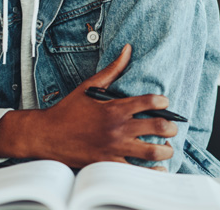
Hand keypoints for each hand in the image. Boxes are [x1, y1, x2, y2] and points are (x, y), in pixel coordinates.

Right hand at [30, 44, 176, 167]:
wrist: (48, 135)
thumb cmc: (68, 110)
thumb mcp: (89, 86)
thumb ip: (112, 69)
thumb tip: (127, 49)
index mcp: (114, 108)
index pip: (149, 102)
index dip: (163, 102)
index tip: (164, 102)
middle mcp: (118, 128)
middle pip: (158, 127)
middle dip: (171, 126)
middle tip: (171, 126)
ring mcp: (115, 148)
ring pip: (153, 151)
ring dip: (166, 149)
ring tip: (166, 146)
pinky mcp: (109, 165)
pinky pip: (138, 171)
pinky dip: (151, 170)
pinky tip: (156, 166)